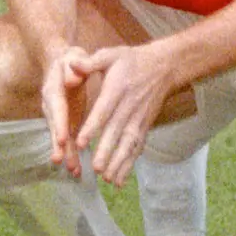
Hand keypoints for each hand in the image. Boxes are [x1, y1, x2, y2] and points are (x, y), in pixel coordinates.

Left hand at [52, 42, 184, 185]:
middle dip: (107, 151)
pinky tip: (119, 180)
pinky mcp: (144, 127)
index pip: (104, 110)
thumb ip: (90, 62)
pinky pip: (137, 148)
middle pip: (118, 131)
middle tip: (96, 168)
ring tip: (107, 178)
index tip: (81, 143)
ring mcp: (139, 118)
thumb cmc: (131, 60)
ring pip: (129, 143)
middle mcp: (130, 106)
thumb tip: (72, 64)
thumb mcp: (111, 54)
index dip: (94, 127)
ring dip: (119, 162)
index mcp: (118, 89)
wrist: (164, 67)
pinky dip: (129, 165)